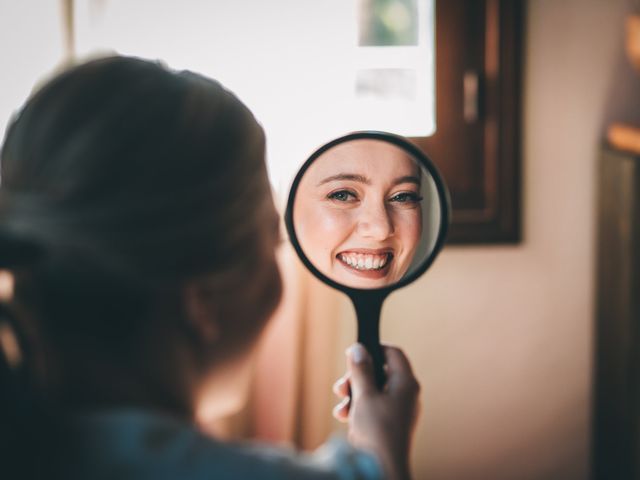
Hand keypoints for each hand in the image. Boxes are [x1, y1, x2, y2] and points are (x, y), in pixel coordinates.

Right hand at [333, 343, 420, 479]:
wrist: (381, 467)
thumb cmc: (377, 431)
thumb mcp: (364, 395)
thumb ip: (360, 369)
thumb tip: (358, 348)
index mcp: (406, 383)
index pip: (393, 353)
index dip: (374, 349)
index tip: (355, 355)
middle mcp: (406, 395)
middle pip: (380, 373)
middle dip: (357, 377)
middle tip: (341, 386)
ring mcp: (399, 410)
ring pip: (374, 391)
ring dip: (354, 394)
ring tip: (341, 406)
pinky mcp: (390, 423)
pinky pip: (373, 407)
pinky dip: (358, 408)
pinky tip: (345, 417)